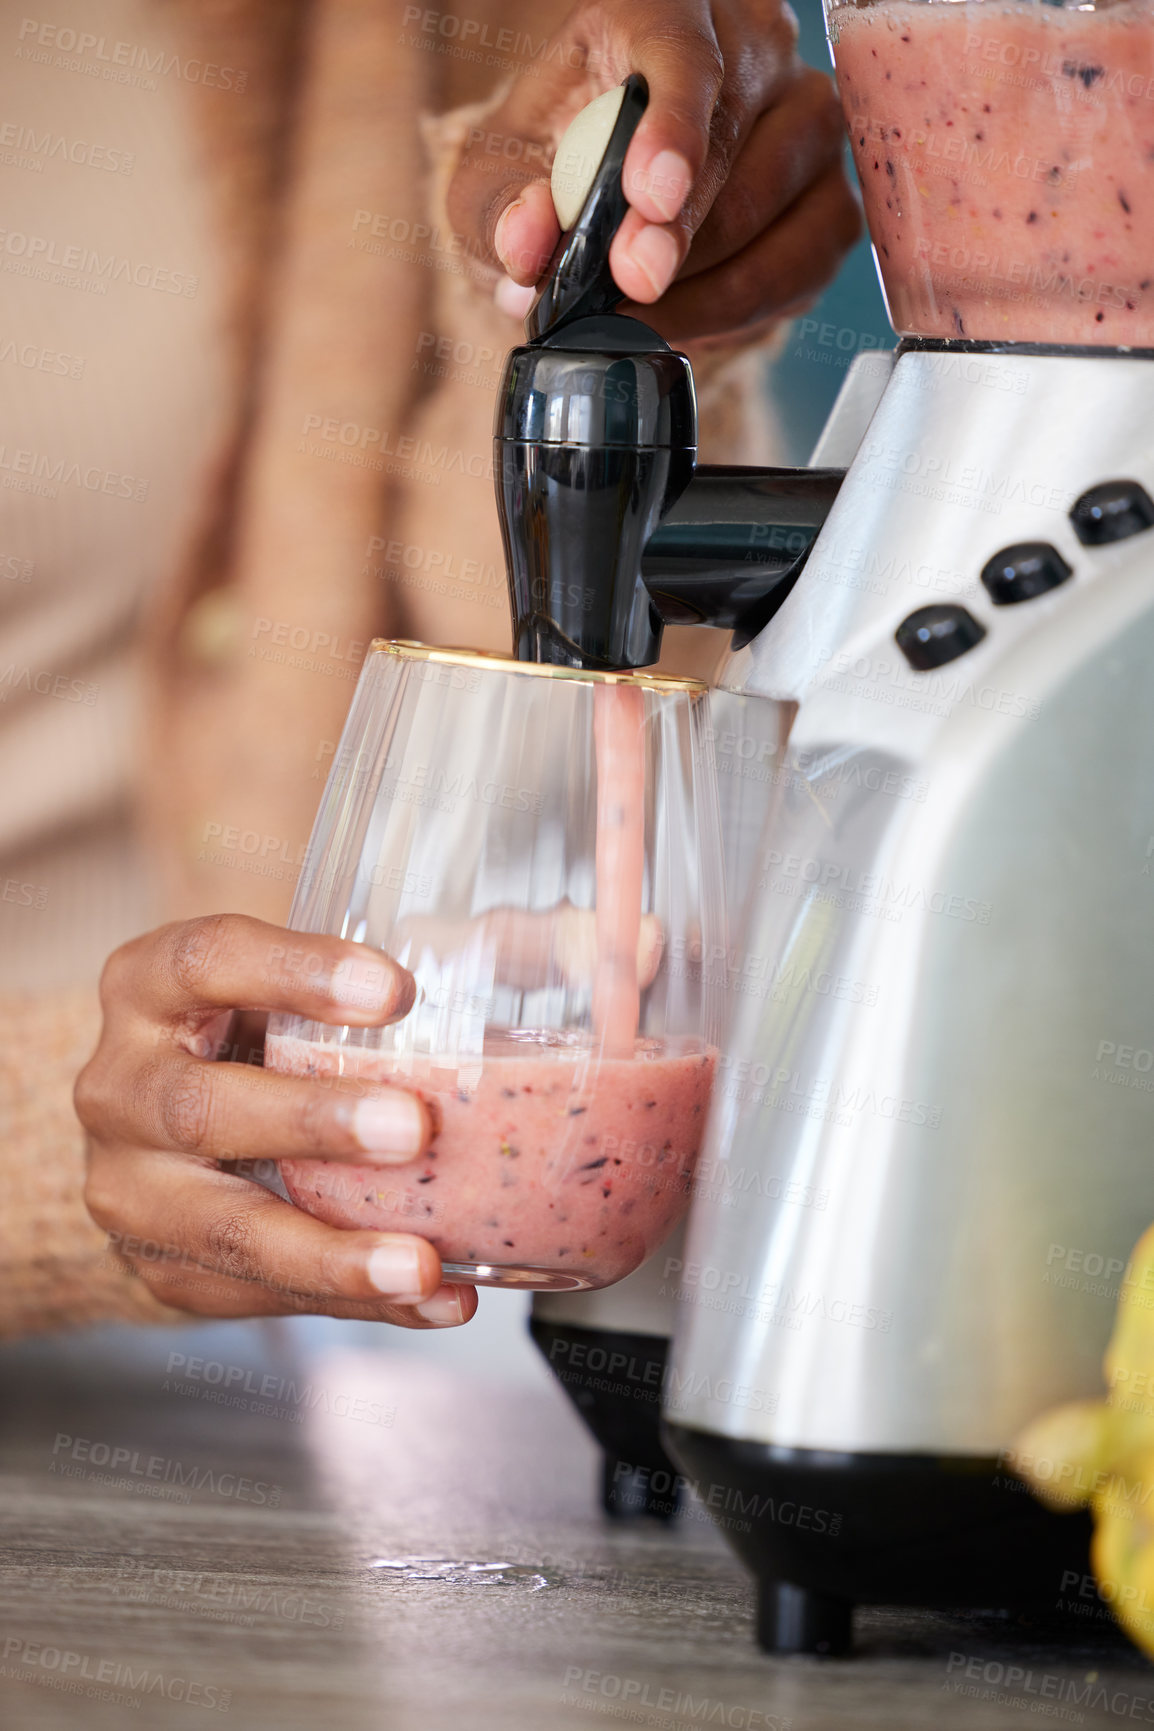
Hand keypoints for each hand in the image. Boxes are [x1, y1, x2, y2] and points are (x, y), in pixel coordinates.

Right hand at [75, 915, 477, 1326]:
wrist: (152, 1137)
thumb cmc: (246, 1036)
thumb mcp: (287, 984)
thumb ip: (402, 970)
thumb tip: (588, 948)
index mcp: (148, 987)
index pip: (205, 960)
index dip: (295, 971)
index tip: (395, 990)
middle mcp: (120, 1087)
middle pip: (202, 1105)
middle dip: (313, 1121)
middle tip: (412, 1128)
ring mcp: (132, 1189)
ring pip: (226, 1227)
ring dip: (332, 1251)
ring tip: (424, 1264)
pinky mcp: (164, 1270)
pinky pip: (264, 1295)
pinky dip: (356, 1302)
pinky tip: (434, 1301)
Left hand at [447, 0, 861, 343]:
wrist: (609, 191)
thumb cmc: (556, 160)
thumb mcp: (498, 175)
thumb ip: (496, 207)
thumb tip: (525, 243)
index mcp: (665, 8)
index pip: (684, 49)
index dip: (672, 125)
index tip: (648, 195)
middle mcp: (755, 48)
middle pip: (735, 137)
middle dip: (680, 231)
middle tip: (629, 285)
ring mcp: (805, 121)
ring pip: (776, 205)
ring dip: (706, 279)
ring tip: (641, 316)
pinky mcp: (830, 199)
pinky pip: (800, 264)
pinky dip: (741, 307)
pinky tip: (685, 320)